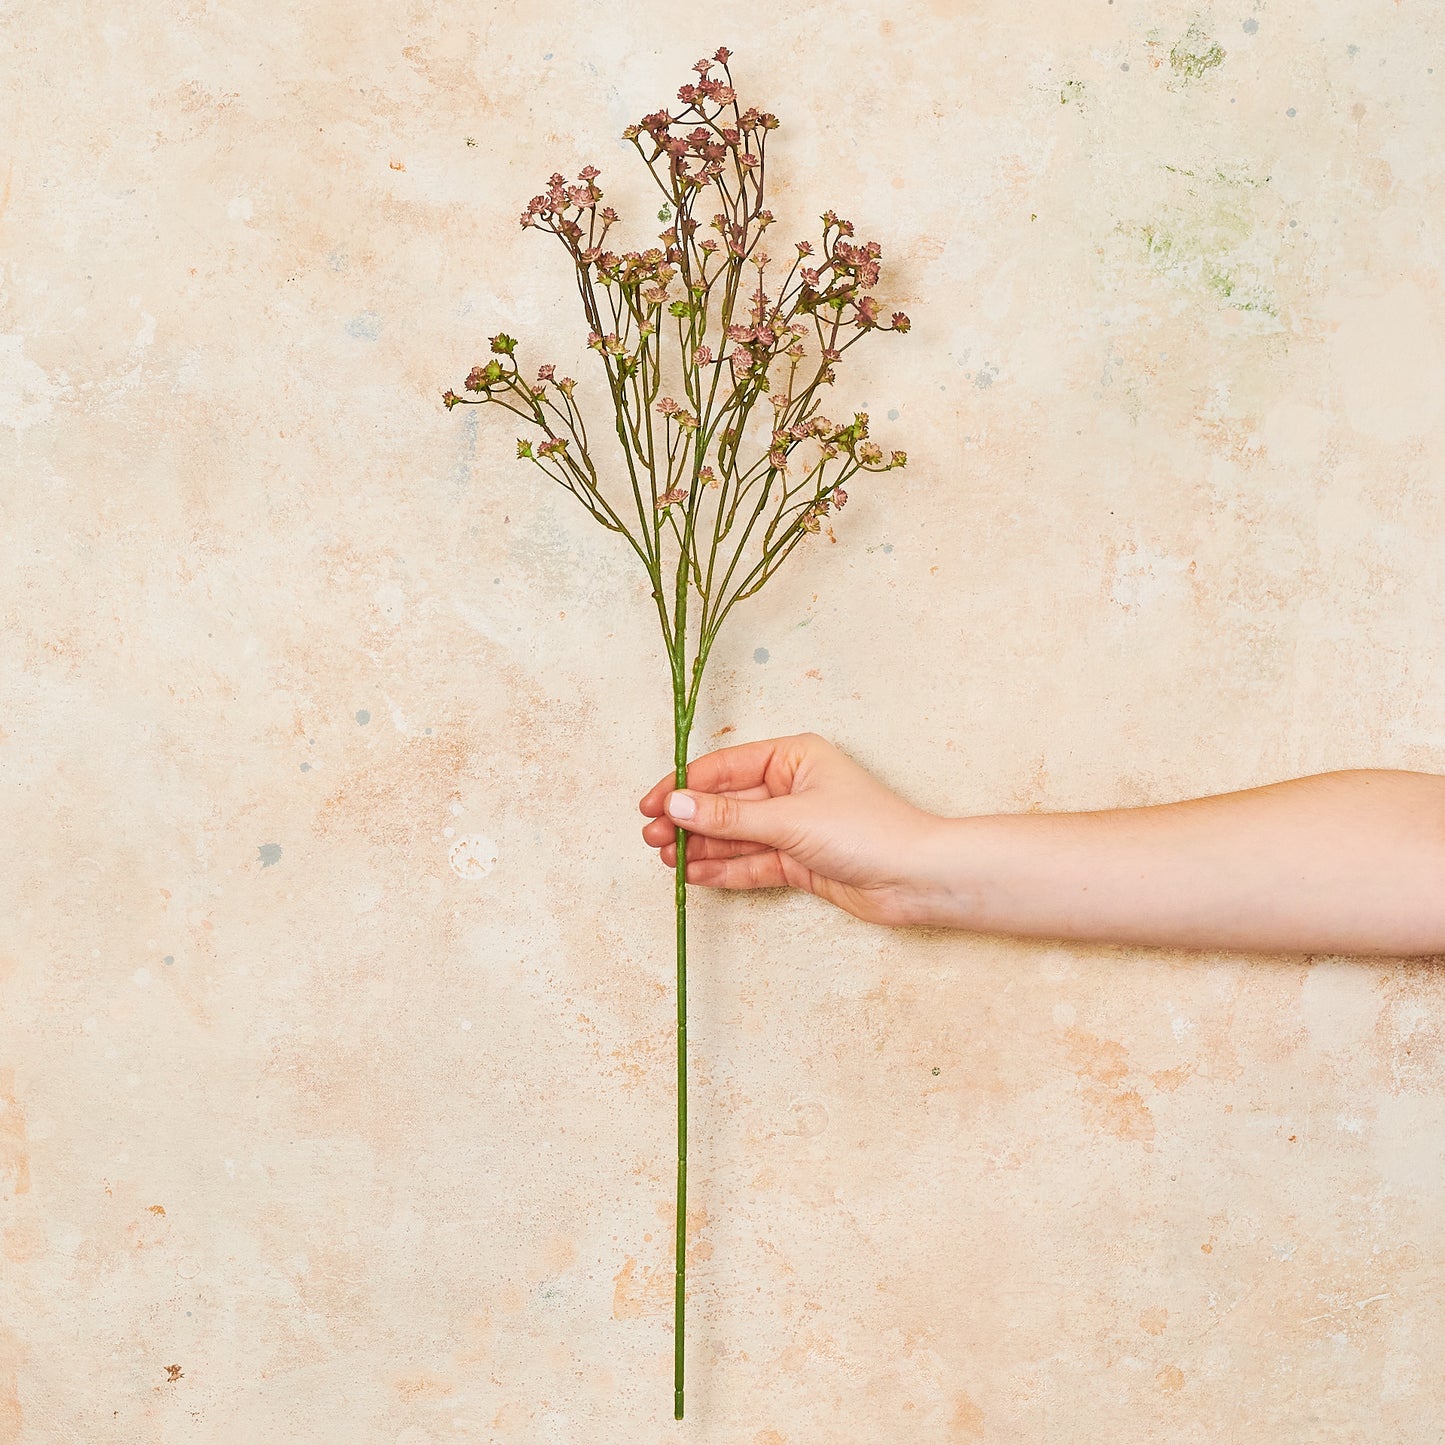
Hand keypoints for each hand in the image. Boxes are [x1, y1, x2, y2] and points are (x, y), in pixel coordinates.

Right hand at [638, 731, 947, 926]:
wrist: (916, 878)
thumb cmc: (865, 832)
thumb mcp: (789, 819)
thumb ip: (728, 816)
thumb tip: (676, 803)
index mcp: (793, 756)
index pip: (724, 767)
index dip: (683, 786)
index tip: (650, 805)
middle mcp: (791, 786)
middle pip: (726, 802)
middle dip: (688, 820)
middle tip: (651, 838)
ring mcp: (794, 826)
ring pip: (735, 835)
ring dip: (701, 847)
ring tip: (666, 860)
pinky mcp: (799, 861)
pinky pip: (751, 862)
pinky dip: (724, 869)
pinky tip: (694, 875)